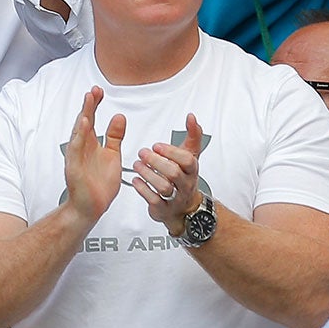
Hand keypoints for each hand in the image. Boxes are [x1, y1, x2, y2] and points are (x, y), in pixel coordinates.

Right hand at [63, 87, 127, 224]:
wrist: (92, 207)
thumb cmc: (100, 184)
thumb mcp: (112, 155)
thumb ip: (114, 137)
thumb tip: (119, 116)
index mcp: (90, 144)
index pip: (91, 119)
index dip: (94, 105)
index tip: (100, 91)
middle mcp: (82, 148)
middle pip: (84, 122)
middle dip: (89, 105)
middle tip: (94, 90)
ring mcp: (76, 157)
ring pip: (78, 132)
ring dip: (83, 115)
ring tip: (88, 100)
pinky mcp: (74, 168)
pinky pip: (76, 149)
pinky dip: (79, 136)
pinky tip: (83, 124)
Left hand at [133, 112, 204, 232]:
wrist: (184, 207)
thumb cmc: (184, 177)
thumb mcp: (191, 155)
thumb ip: (193, 135)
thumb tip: (192, 117)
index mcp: (192, 169)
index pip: (187, 160)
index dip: (171, 152)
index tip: (156, 145)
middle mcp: (185, 184)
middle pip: (174, 173)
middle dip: (156, 162)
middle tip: (142, 153)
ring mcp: (175, 198)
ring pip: (164, 187)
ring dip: (148, 174)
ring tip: (137, 165)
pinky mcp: (164, 209)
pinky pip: (154, 201)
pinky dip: (143, 189)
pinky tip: (135, 180)